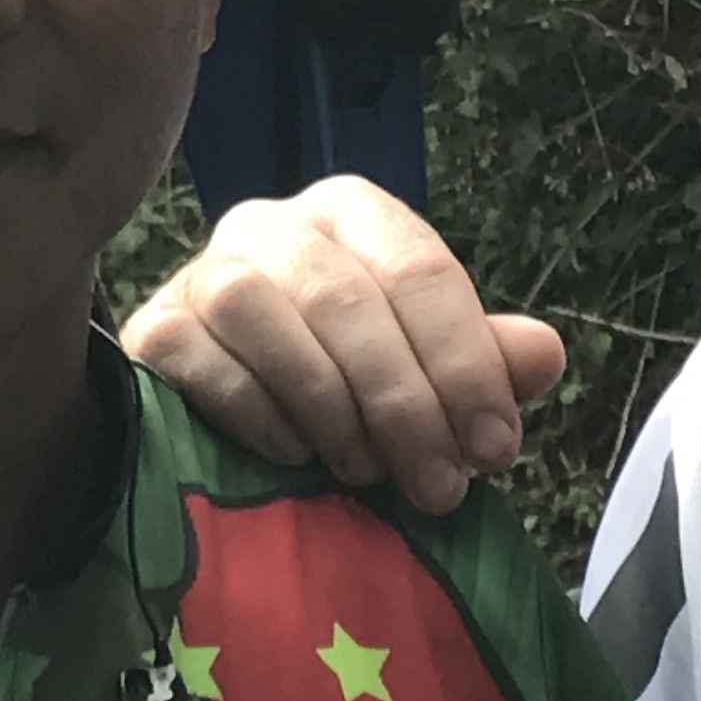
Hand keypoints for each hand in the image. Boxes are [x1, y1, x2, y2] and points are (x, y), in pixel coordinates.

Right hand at [120, 178, 564, 513]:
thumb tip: (545, 356)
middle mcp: (274, 224)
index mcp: (355, 214)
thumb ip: (483, 359)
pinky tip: (295, 457)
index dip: (464, 363)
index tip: (494, 447)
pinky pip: (201, 361)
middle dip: (403, 402)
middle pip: (344, 297)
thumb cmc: (346, 372)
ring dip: (328, 405)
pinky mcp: (154, 328)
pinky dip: (257, 413)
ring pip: (262, 314)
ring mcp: (204, 269)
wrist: (228, 391)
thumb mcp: (424, 362)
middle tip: (438, 486)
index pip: (420, 269)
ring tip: (365, 473)